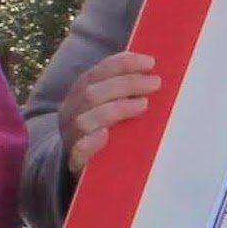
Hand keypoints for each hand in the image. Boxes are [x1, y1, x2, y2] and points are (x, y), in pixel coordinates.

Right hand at [64, 50, 164, 172]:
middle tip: (155, 83)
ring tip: (144, 104)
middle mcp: (72, 112)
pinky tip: (105, 135)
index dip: (123, 64)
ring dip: (116, 109)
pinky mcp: (74, 161)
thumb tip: (154, 74)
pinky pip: (78, 151)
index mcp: (80, 94)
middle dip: (126, 84)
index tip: (150, 62)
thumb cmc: (103, 131)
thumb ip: (123, 91)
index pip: (98, 73)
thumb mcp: (108, 106)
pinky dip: (91, 142)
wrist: (79, 165)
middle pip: (93, 93)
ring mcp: (71, 136)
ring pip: (85, 120)